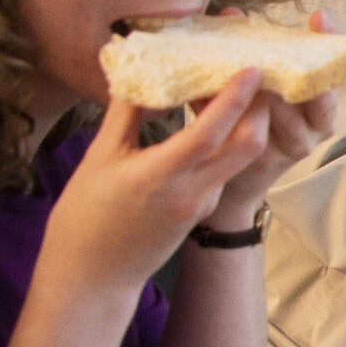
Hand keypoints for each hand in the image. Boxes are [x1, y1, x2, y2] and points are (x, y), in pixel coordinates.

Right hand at [44, 79, 284, 304]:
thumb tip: (139, 69)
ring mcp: (203, 203)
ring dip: (245, 124)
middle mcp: (193, 191)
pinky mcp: (203, 209)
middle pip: (247, 146)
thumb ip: (126, 114)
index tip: (251, 68)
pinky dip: (227, 142)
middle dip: (259, 108)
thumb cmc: (86, 216)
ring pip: (239, 157)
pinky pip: (223, 169)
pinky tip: (213, 123)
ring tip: (234, 90)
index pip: (211, 132)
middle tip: (253, 75)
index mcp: (162, 176)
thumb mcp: (99, 158)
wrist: (93, 278)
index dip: (235, 99)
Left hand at [197, 11, 339, 228]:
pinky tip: (212, 100)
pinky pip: (253, 131)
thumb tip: (231, 13)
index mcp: (320, 103)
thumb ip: (248, 54)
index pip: (331, 69)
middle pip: (310, 90)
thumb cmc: (248, 123)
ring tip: (235, 69)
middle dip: (284, 66)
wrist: (233, 179)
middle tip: (259, 46)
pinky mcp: (269, 162)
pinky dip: (233, 112)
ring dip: (257, 89)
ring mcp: (295, 144)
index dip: (327, 43)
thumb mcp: (257, 87)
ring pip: (280, 110)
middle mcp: (316, 124)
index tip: (319, 17)